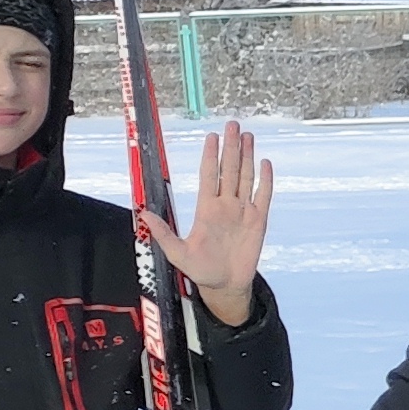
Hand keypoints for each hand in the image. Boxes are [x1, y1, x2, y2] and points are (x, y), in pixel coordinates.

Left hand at [141, 123, 274, 324]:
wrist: (225, 285)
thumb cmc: (201, 270)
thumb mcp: (177, 252)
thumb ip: (163, 232)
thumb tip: (143, 213)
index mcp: (206, 209)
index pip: (208, 175)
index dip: (210, 155)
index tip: (210, 136)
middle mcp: (225, 205)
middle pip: (229, 169)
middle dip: (230, 147)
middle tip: (232, 125)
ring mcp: (243, 211)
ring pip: (246, 177)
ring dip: (247, 157)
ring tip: (247, 136)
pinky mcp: (259, 221)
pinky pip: (263, 196)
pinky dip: (265, 180)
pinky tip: (265, 164)